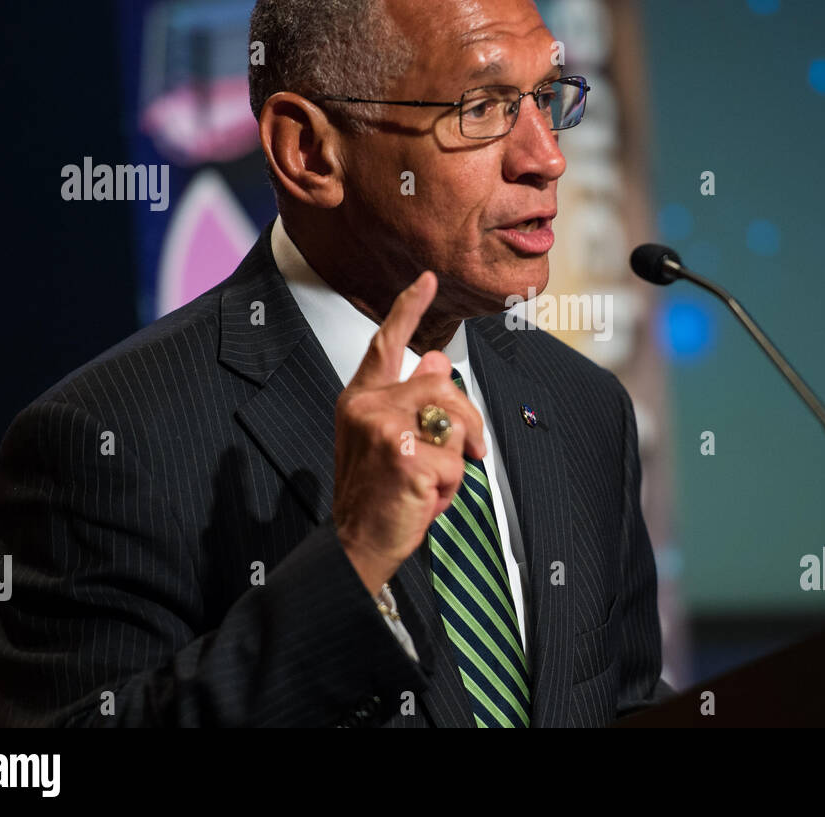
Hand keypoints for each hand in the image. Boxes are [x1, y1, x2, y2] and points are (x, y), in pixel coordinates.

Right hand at [331, 271, 486, 596]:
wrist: (356, 544)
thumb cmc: (376, 496)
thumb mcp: (388, 441)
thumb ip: (407, 401)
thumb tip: (434, 360)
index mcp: (360, 399)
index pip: (386, 343)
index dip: (408, 308)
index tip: (428, 280)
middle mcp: (367, 406)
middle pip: (442, 384)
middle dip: (467, 421)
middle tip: (469, 453)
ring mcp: (383, 428)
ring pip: (454, 419)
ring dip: (459, 457)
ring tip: (434, 482)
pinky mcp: (404, 454)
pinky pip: (455, 460)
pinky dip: (451, 486)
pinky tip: (425, 499)